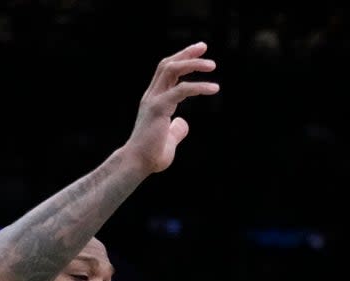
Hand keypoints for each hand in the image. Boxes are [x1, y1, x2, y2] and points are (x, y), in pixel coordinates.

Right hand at [123, 43, 218, 176]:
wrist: (136, 165)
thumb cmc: (150, 157)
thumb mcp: (167, 140)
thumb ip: (175, 130)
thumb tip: (183, 123)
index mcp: (153, 100)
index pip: (166, 72)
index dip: (182, 60)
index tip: (198, 54)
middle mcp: (152, 96)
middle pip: (167, 64)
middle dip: (186, 53)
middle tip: (204, 46)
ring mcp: (154, 100)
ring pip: (172, 70)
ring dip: (192, 64)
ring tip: (212, 65)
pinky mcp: (159, 109)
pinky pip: (181, 90)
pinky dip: (198, 86)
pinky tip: (214, 88)